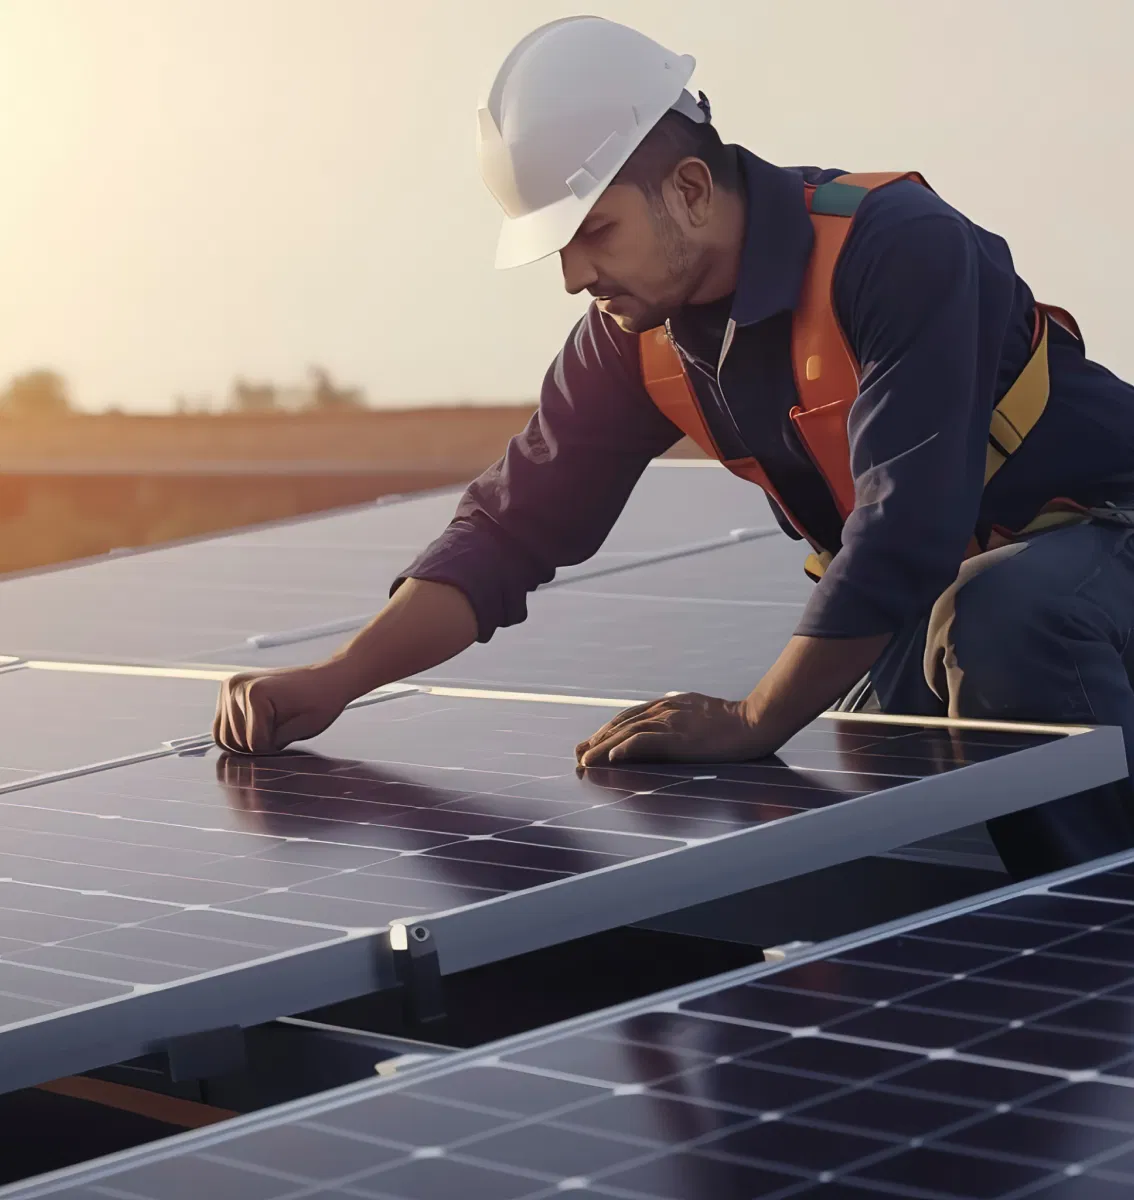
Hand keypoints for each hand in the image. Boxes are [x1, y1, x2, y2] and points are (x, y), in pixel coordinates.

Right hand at [213, 662, 353, 753]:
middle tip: (280, 731)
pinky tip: (257, 725)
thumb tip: (249, 761)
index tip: (291, 730)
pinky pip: (220, 727)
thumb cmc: (320, 703)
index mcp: (255, 693)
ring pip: (224, 737)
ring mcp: (229, 687)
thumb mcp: (301, 730)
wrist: (326, 680)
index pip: (254, 744)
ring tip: (270, 727)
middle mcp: (236, 687)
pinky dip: (237, 733)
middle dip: (258, 744)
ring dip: (246, 740)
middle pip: (235, 742)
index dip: (275, 746)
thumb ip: (272, 746)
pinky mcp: (228, 690)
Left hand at [575, 692, 772, 766]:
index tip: (590, 744)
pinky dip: (625, 747)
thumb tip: (664, 735)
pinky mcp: (679, 737)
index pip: (629, 717)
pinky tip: (611, 757)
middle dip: (597, 739)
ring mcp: (672, 722)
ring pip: (627, 732)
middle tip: (578, 754)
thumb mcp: (699, 716)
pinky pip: (645, 741)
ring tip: (585, 760)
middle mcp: (665, 710)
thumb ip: (679, 721)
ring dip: (602, 747)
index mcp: (669, 705)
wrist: (756, 721)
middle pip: (622, 723)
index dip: (607, 730)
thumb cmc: (734, 724)